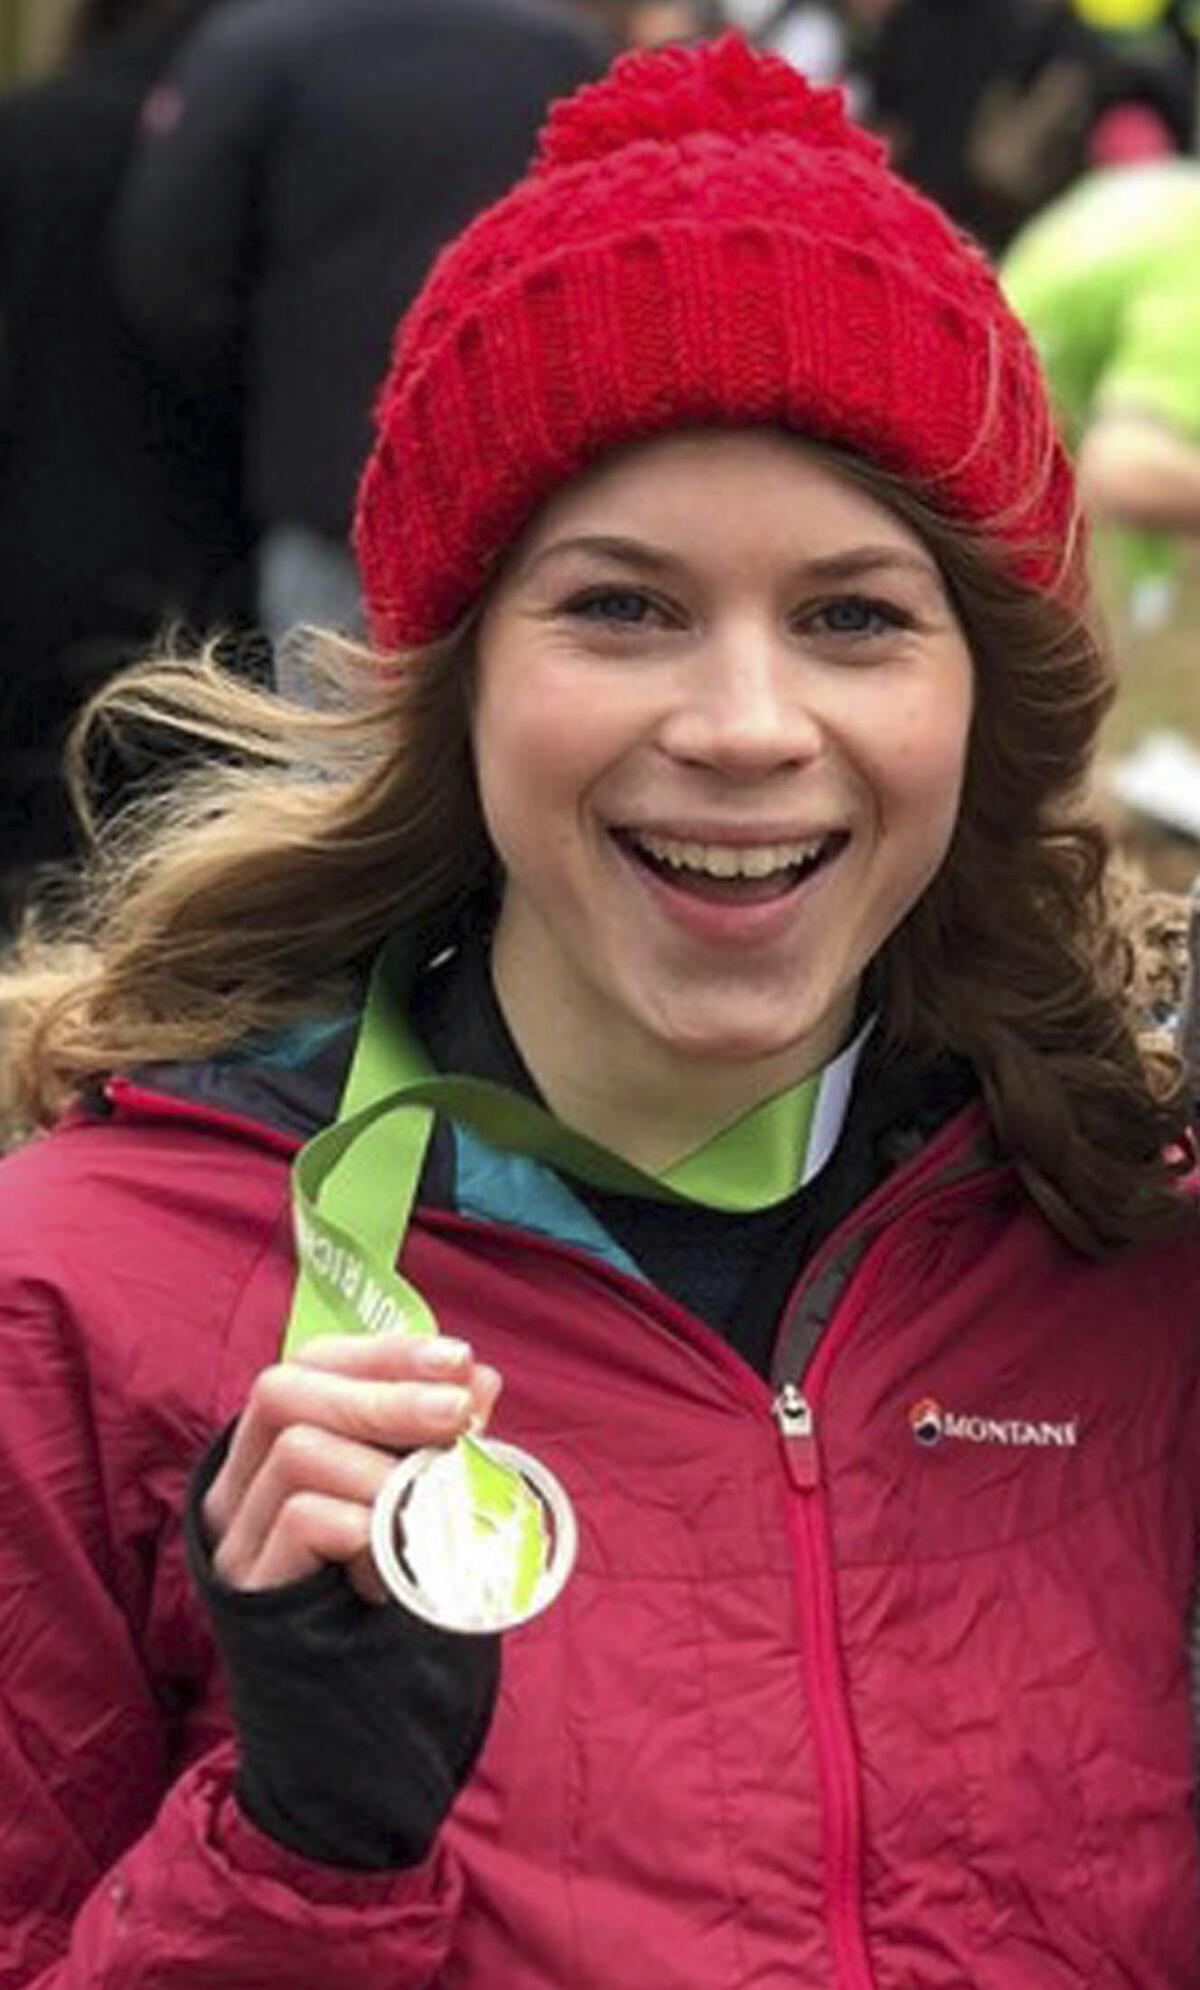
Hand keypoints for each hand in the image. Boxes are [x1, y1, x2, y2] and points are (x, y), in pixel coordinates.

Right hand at [203, 1332, 502, 1596]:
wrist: (352, 1728)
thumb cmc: (387, 1600)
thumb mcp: (415, 1505)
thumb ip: (437, 1442)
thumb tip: (479, 1379)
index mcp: (271, 1449)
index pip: (311, 1363)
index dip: (385, 1353)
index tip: (460, 1360)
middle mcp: (238, 1484)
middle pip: (283, 1392)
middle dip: (383, 1394)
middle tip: (460, 1414)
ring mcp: (235, 1538)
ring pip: (296, 1452)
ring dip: (384, 1468)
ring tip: (432, 1508)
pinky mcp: (248, 1592)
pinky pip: (302, 1520)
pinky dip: (365, 1526)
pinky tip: (396, 1564)